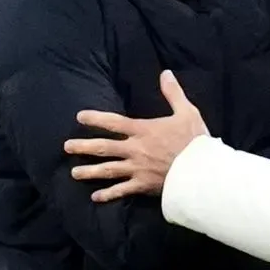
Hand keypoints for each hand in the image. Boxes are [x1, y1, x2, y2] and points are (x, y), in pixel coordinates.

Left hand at [67, 70, 207, 202]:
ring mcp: (137, 169)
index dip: (95, 118)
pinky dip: (108, 194)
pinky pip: (122, 191)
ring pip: (108, 170)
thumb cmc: (195, 141)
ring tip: (74, 173)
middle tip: (67, 146)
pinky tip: (95, 197)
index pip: (114, 122)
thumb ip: (173, 93)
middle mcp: (135, 150)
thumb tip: (165, 73)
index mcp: (143, 131)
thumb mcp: (187, 112)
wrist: (202, 171)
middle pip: (104, 148)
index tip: (80, 117)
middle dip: (84, 146)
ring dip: (90, 171)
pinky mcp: (143, 186)